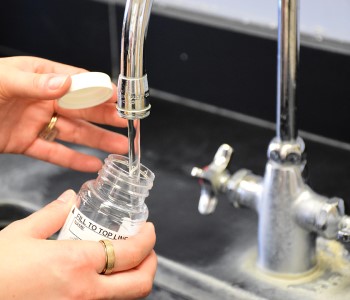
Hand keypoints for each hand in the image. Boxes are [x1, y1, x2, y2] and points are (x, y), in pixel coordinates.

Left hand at [0, 56, 127, 171]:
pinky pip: (54, 152)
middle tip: (130, 126)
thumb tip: (65, 83)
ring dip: (98, 142)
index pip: (79, 83)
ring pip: (75, 133)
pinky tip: (92, 165)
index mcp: (40, 76)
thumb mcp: (1, 80)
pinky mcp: (26, 143)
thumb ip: (34, 82)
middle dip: (108, 119)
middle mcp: (43, 99)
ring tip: (120, 149)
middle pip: (83, 110)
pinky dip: (73, 160)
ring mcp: (37, 122)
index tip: (122, 101)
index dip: (102, 92)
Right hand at [0, 190, 156, 298]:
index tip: (148, 229)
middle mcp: (85, 292)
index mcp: (75, 263)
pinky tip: (105, 278)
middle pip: (140, 283)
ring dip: (135, 278)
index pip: (130, 252)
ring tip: (128, 261)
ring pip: (127, 299)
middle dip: (150, 263)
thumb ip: (53, 213)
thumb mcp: (21, 235)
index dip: (148, 239)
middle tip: (146, 248)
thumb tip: (70, 199)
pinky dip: (116, 292)